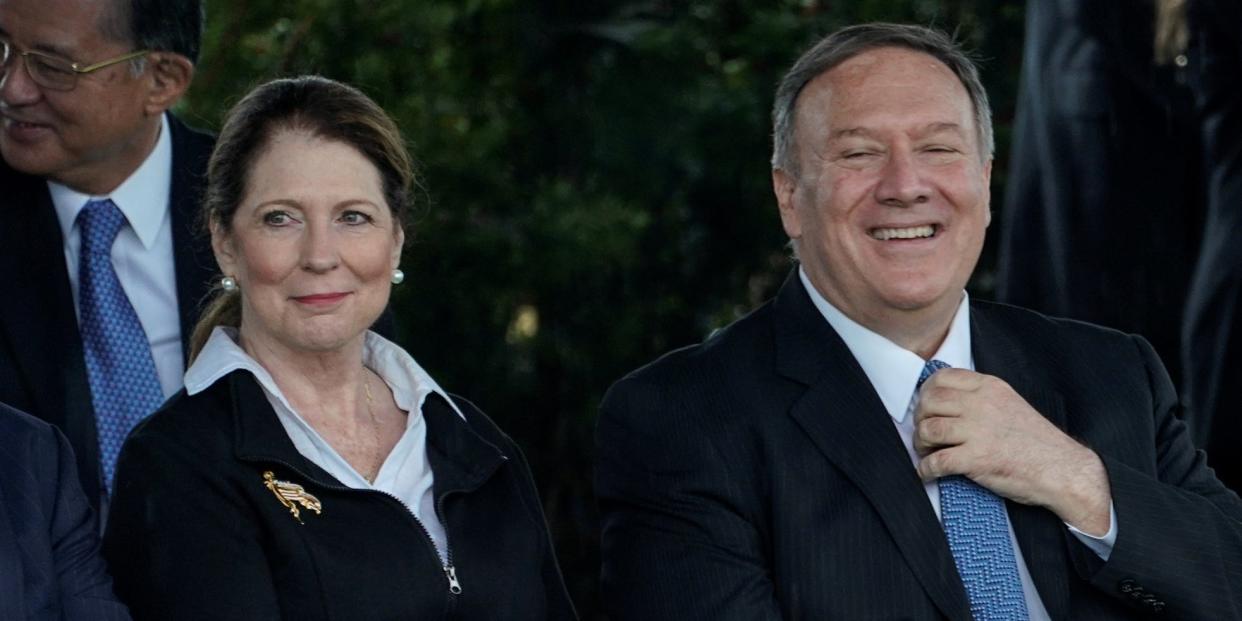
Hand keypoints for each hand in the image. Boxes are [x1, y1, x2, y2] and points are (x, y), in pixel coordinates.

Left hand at [913, 368, 1110, 535]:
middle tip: (925, 433)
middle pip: (928, 402)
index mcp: (989, 388)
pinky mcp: (977, 459)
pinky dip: (926, 470)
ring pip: (927, 430)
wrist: (1063, 470)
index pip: (941, 378)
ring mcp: (978, 431)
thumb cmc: (1036, 441)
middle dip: (919, 419)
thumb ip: (981, 397)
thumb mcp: (1009, 404)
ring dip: (920, 444)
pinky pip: (935, 462)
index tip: (926, 407)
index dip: (926, 393)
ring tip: (927, 452)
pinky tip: (929, 473)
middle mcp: (981, 405)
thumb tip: (945, 401)